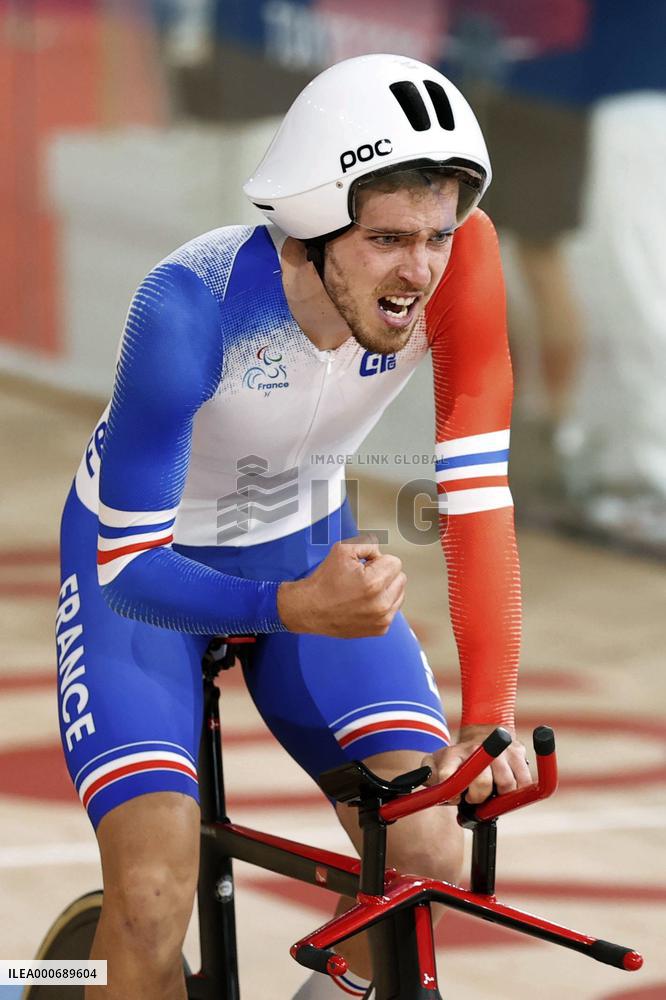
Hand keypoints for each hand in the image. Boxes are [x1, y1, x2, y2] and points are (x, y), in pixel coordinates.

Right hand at [276, 535, 405, 637]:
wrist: (310, 609)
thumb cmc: (324, 582)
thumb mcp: (342, 550)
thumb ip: (368, 544)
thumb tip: (380, 553)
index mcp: (373, 582)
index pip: (395, 562)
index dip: (378, 560)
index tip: (364, 566)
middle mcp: (380, 604)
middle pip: (400, 578)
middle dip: (385, 574)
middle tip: (364, 578)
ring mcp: (382, 619)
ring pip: (399, 594)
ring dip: (386, 590)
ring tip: (365, 591)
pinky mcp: (380, 629)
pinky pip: (392, 610)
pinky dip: (382, 605)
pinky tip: (365, 603)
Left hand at [421, 724, 531, 804]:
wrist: (482, 736)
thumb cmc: (458, 760)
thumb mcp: (436, 765)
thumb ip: (428, 776)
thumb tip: (434, 785)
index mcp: (453, 754)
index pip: (449, 775)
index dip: (453, 793)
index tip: (455, 797)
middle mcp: (477, 749)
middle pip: (482, 783)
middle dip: (477, 797)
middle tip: (473, 797)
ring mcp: (499, 749)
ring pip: (506, 784)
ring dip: (498, 796)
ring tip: (490, 791)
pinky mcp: (518, 751)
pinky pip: (524, 782)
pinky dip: (516, 791)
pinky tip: (504, 788)